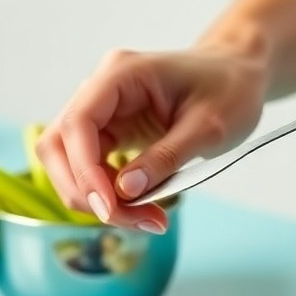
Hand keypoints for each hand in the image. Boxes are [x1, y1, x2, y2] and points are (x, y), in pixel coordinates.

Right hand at [37, 43, 265, 230]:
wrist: (238, 75)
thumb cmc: (229, 90)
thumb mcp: (209, 127)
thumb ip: (166, 157)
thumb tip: (126, 190)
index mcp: (122, 74)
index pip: (78, 123)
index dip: (85, 171)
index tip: (109, 207)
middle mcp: (102, 89)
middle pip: (58, 145)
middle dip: (86, 191)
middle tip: (134, 220)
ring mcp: (103, 111)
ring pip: (68, 162)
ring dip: (96, 198)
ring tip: (147, 219)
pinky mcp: (110, 132)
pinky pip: (91, 168)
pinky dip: (110, 195)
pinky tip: (143, 208)